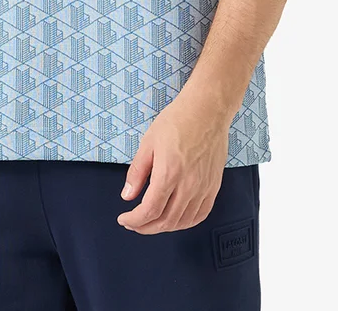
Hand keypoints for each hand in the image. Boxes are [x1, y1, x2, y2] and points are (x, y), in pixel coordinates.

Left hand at [116, 88, 231, 234]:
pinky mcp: (213, 186)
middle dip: (145, 227)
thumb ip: (137, 172)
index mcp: (169, 173)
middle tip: (134, 224)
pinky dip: (185, 223)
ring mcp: (203, 188)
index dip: (134, 220)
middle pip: (165, 221)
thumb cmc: (177, 121)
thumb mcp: (148, 142)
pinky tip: (175, 219)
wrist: (207, 110)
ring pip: (183, 222)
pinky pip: (201, 215)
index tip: (124, 219)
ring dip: (164, 227)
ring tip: (151, 222)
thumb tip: (127, 195)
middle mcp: (188, 185)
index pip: (149, 211)